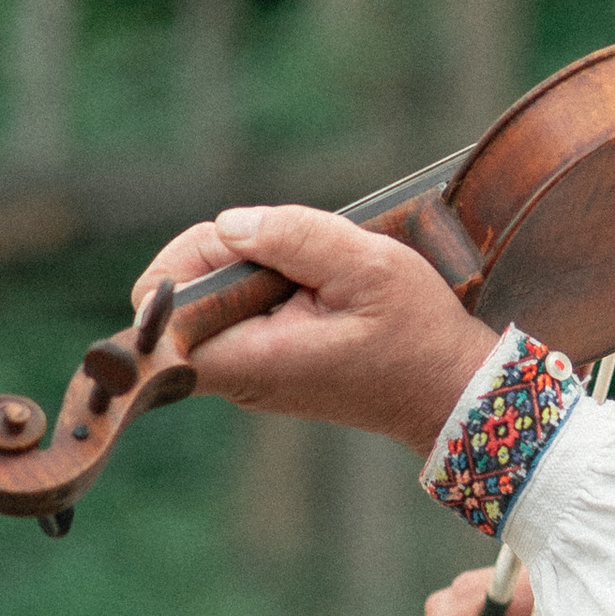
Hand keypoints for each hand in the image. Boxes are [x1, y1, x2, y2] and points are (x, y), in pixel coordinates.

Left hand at [130, 204, 493, 457]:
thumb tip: (229, 224)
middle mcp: (238, 376)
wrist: (451, 390)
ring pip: (215, 301)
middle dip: (229, 255)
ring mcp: (250, 374)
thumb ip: (294, 237)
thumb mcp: (368, 266)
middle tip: (298, 254)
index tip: (242, 248)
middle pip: (184, 299)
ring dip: (255, 268)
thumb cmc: (417, 334)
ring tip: (318, 273)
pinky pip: (243, 311)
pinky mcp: (268, 366)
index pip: (162, 319)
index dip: (184, 266)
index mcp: (251, 359)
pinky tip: (320, 287)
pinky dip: (272, 285)